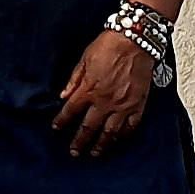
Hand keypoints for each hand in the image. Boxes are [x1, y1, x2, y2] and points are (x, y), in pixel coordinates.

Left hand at [51, 31, 155, 157]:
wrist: (135, 40)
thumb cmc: (109, 45)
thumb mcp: (84, 59)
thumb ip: (74, 80)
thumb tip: (63, 96)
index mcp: (89, 89)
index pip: (70, 111)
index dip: (61, 121)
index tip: (56, 128)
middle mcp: (105, 101)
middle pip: (88, 128)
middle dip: (79, 142)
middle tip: (74, 152)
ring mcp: (123, 105)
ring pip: (110, 132)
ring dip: (101, 145)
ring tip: (96, 153)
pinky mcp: (138, 104)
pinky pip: (131, 126)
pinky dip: (124, 135)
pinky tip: (118, 139)